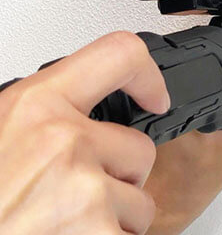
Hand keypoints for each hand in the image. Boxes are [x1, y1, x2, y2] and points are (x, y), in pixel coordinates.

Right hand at [0, 31, 169, 234]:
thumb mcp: (1, 132)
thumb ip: (45, 116)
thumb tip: (79, 107)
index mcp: (36, 105)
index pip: (119, 54)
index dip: (148, 75)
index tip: (156, 97)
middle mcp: (64, 141)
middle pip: (141, 148)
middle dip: (121, 176)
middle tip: (75, 193)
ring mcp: (85, 191)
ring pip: (141, 200)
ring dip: (115, 216)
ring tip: (66, 224)